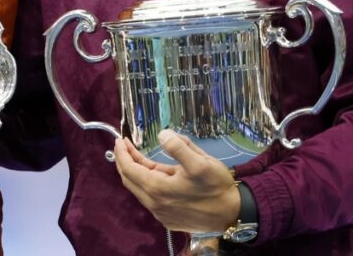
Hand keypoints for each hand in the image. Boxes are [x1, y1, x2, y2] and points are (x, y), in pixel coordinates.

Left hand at [113, 129, 239, 234]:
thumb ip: (179, 147)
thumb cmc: (216, 186)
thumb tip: (161, 135)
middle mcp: (154, 204)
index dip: (121, 153)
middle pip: (130, 180)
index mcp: (158, 189)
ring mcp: (160, 213)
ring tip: (136, 155)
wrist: (232, 213)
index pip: (129, 169)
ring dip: (135, 171)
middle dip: (124, 161)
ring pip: (139, 189)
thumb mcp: (200, 162)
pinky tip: (152, 173)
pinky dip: (145, 182)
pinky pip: (149, 198)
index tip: (120, 139)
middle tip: (124, 145)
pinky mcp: (168, 218)